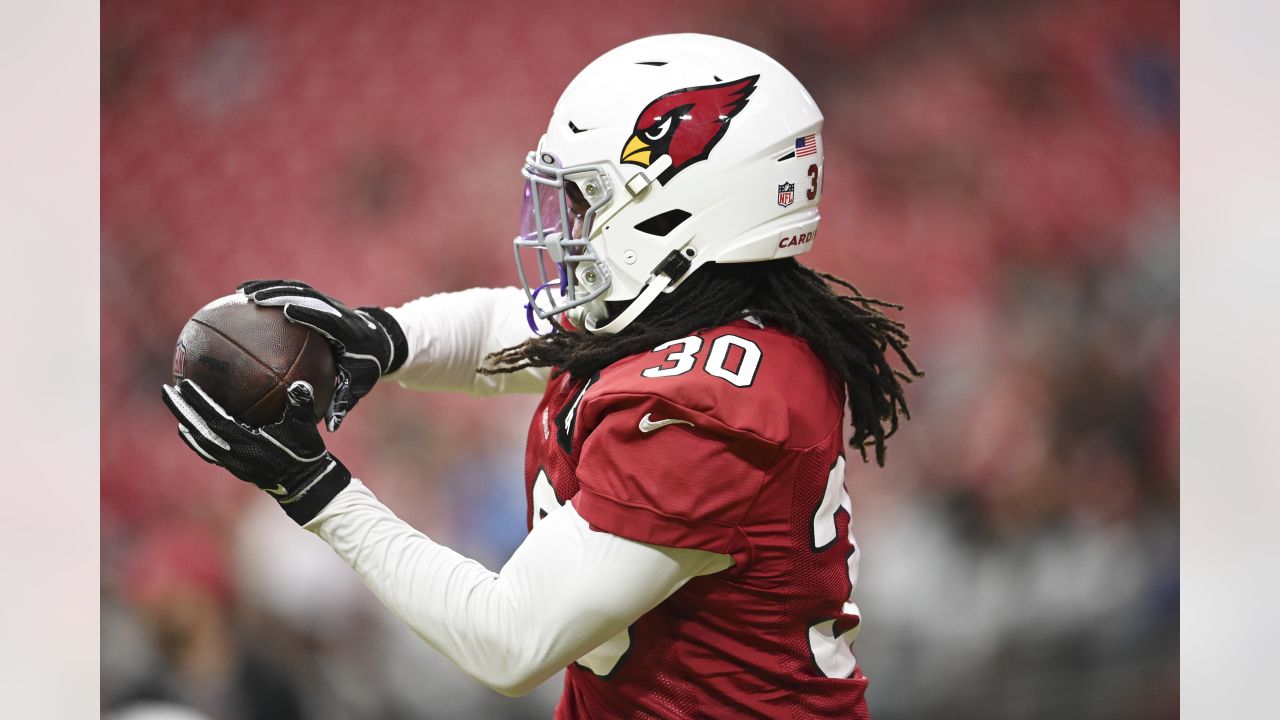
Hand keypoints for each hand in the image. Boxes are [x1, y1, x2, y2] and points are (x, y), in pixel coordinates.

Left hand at [161, 378, 351, 524]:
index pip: (214, 418)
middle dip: (181, 409)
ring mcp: (231, 461)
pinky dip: (194, 439)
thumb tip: (299, 384)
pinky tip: (189, 431)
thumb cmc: (304, 454)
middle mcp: (232, 452)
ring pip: (199, 441)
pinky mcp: (233, 466)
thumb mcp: (305, 428)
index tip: (184, 384)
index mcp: (245, 441)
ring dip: (185, 422)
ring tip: (175, 406)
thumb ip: (301, 405)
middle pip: (198, 429)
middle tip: (166, 389)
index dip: (199, 402)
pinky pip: (206, 451)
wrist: (304, 485)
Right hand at [238, 280, 407, 430]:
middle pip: (308, 295)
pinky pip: (294, 292)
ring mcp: (328, 302)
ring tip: (241, 292)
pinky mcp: (319, 300)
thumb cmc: (367, 367)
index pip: (327, 317)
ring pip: (298, 289)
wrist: (382, 342)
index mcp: (348, 331)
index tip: (287, 311)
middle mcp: (337, 311)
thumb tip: (329, 426)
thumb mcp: (359, 385)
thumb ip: (344, 402)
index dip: (310, 312)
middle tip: (254, 299)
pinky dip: (271, 291)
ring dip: (270, 287)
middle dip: (282, 293)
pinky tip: (246, 297)